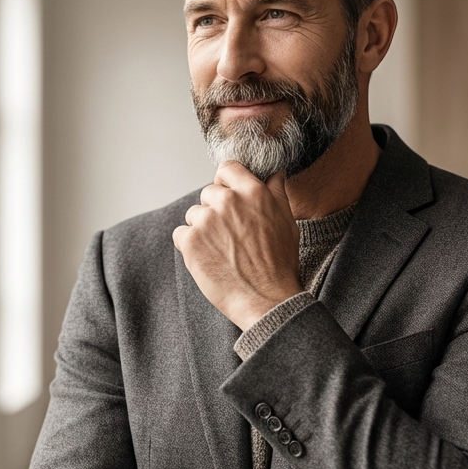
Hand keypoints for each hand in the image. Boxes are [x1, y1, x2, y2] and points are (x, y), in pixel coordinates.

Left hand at [172, 162, 302, 328]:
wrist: (266, 299)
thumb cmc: (280, 263)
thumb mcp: (287, 220)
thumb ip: (276, 190)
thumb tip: (274, 170)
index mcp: (253, 192)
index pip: (227, 169)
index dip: (226, 182)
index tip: (229, 197)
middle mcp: (228, 201)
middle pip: (208, 193)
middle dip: (216, 210)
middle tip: (230, 236)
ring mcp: (206, 220)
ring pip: (194, 215)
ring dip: (203, 229)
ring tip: (222, 251)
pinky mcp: (190, 241)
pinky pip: (181, 234)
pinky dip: (190, 246)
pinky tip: (209, 259)